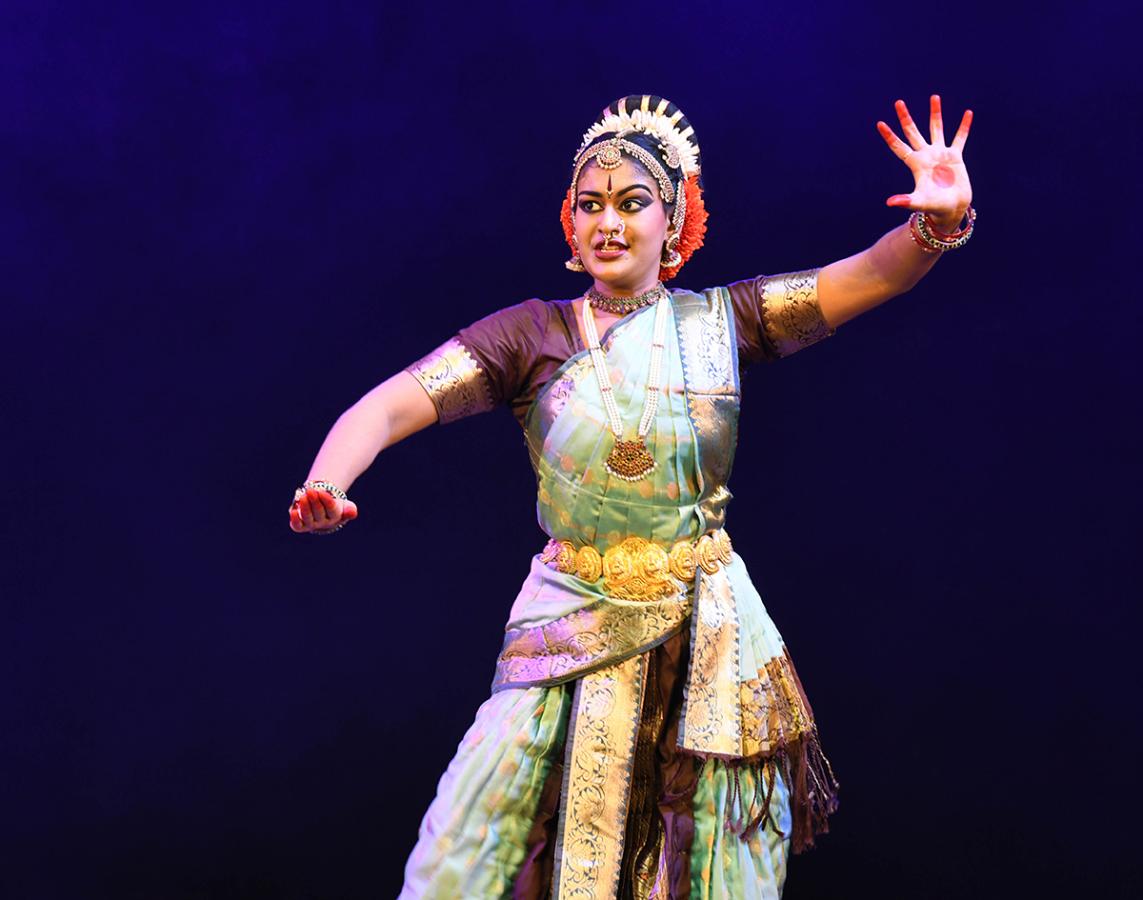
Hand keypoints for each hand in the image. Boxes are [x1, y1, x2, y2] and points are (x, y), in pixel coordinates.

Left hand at [288, 487, 357, 533]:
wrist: (320, 509)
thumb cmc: (333, 504)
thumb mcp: (344, 505)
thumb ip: (350, 509)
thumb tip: (352, 512)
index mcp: (336, 517)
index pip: (332, 510)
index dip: (326, 501)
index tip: (321, 492)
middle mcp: (323, 523)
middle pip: (319, 512)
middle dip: (314, 501)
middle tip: (311, 491)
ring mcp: (311, 525)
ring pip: (307, 517)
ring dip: (305, 506)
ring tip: (303, 496)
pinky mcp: (300, 526)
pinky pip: (297, 525)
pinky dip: (295, 519)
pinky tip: (293, 511)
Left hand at [877, 95, 972, 229]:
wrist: (951, 209)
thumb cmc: (933, 207)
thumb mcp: (919, 202)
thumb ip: (905, 201)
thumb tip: (889, 203)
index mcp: (915, 164)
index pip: (899, 146)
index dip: (889, 136)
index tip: (879, 123)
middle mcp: (926, 156)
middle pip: (913, 132)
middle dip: (905, 118)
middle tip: (898, 102)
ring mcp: (940, 155)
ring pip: (936, 128)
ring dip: (935, 113)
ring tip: (934, 96)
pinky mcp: (956, 157)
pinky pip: (960, 138)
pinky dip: (964, 126)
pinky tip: (968, 113)